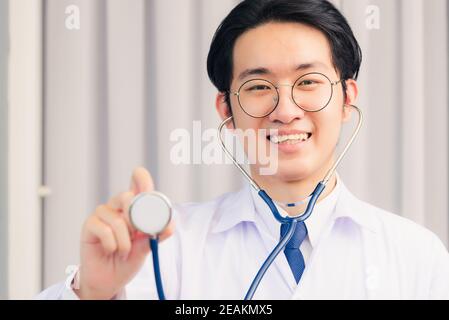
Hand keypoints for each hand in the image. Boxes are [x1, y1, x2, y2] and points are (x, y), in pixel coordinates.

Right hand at [75, 167, 173, 298]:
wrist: (110, 279)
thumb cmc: (129, 259)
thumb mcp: (147, 247)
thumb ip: (156, 235)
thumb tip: (169, 226)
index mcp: (134, 207)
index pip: (137, 183)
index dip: (141, 178)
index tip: (142, 178)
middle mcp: (118, 205)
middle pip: (126, 197)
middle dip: (136, 218)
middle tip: (137, 234)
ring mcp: (102, 213)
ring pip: (117, 219)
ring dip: (125, 241)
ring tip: (124, 251)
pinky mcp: (90, 224)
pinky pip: (105, 230)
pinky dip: (113, 244)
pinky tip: (112, 250)